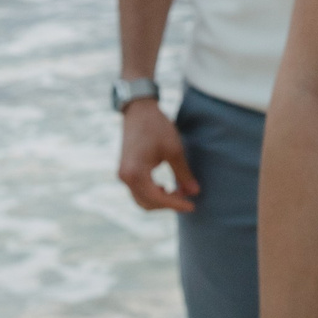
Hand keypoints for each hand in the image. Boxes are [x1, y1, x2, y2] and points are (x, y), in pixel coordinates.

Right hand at [115, 97, 197, 212]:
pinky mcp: (125, 172)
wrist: (139, 111)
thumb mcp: (174, 149)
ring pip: (142, 200)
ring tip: (178, 191)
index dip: (176, 204)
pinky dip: (152, 194)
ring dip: (160, 201)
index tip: (192, 206)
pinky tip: (166, 187)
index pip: (157, 198)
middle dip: (168, 204)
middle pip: (147, 204)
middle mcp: (125, 177)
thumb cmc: (156, 127)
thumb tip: (195, 193)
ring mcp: (123, 175)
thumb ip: (184, 173)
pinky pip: (138, 191)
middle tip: (187, 197)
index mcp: (136, 172)